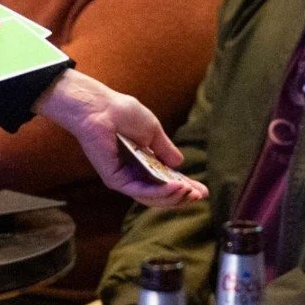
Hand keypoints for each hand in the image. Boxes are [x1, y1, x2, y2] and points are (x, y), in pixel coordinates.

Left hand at [33, 69, 207, 207]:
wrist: (101, 107)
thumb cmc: (123, 113)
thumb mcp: (153, 132)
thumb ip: (165, 149)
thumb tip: (180, 164)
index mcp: (144, 162)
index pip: (167, 180)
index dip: (185, 186)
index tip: (203, 192)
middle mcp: (134, 174)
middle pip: (161, 194)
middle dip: (181, 197)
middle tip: (198, 195)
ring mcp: (125, 179)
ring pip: (152, 197)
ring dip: (173, 197)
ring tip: (189, 192)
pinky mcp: (116, 180)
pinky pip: (140, 192)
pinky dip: (160, 192)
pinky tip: (176, 187)